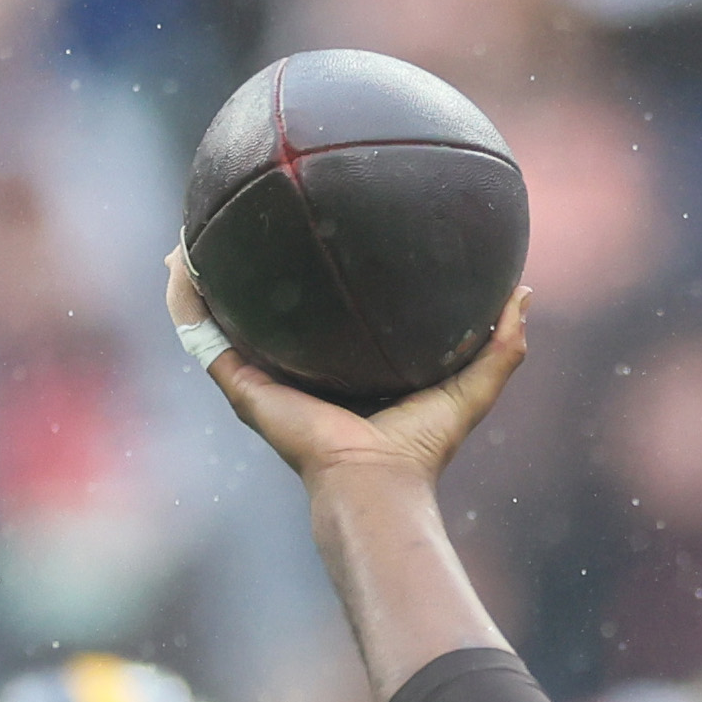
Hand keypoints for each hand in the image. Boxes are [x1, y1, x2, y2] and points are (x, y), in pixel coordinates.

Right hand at [164, 248, 528, 490]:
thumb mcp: (471, 386)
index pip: (315, 318)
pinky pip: (199, 333)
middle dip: (243, 270)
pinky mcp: (240, 385)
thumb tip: (523, 292)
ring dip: (197, 274)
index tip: (307, 233)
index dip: (308, 280)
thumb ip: (501, 344)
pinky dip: (183, 295)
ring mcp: (260, 379)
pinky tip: (178, 255)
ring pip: (216, 317)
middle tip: (239, 220)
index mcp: (336, 372)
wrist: (378, 481)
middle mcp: (292, 374)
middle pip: (258, 312)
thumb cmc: (421, 447)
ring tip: (189, 228)